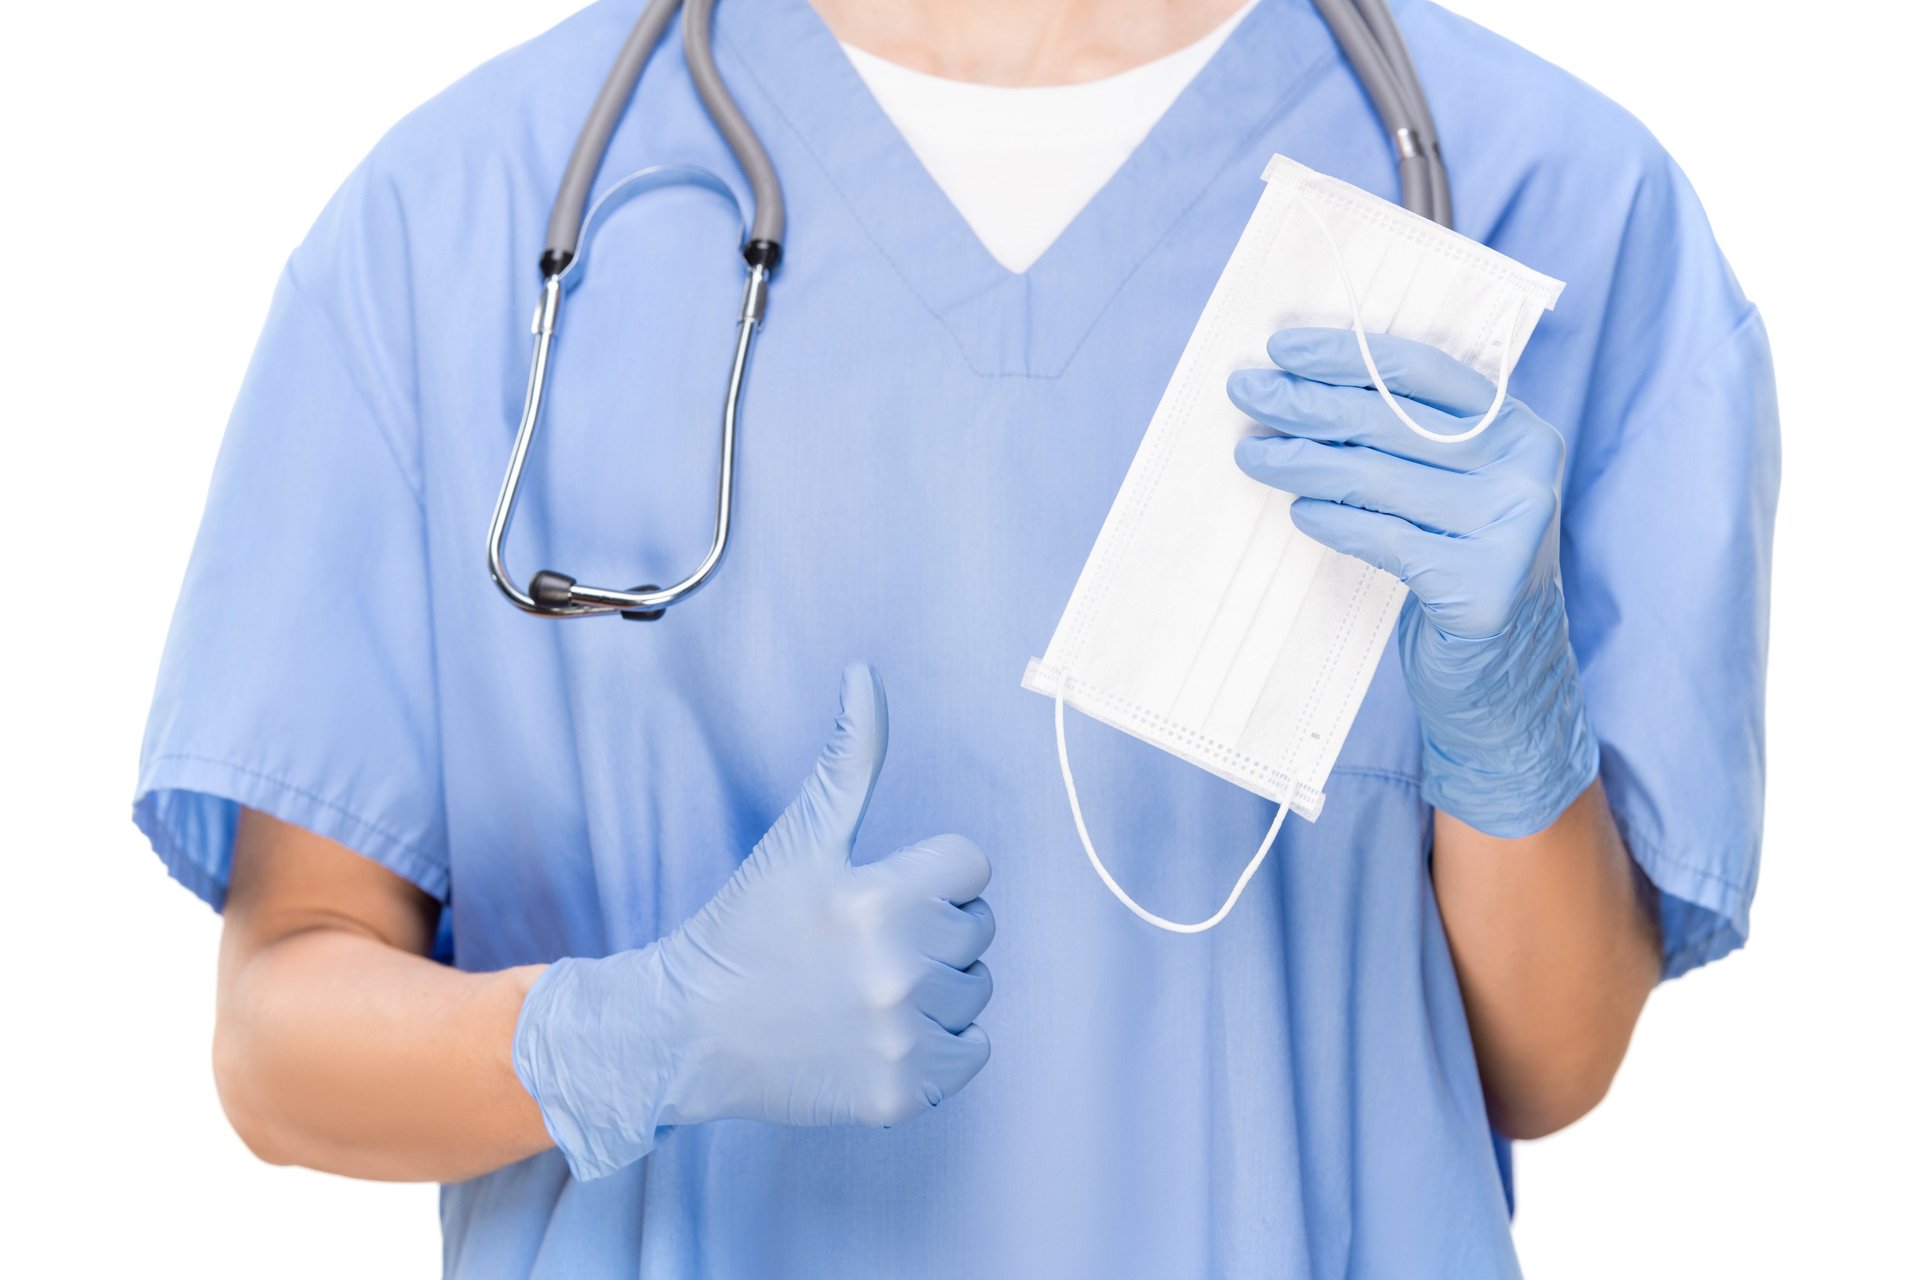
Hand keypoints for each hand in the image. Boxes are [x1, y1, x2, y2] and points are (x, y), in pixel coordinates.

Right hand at [513, 663, 994, 1179]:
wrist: (685, 1035)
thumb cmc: (745, 926)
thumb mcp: (799, 835)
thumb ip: (849, 754)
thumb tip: (865, 672)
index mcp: (882, 896)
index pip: (972, 865)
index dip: (928, 873)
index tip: (878, 892)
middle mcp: (900, 969)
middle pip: (978, 927)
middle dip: (932, 927)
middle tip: (862, 942)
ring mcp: (903, 1037)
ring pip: (976, 989)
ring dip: (937, 986)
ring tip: (865, 987)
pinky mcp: (902, 1093)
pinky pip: (971, 1052)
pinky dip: (938, 1045)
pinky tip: (880, 1033)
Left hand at [1226, 327, 1597, 836]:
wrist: (1507, 674)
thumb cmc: (1459, 565)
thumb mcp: (1451, 491)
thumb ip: (1409, 442)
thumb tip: (1300, 390)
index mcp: (1519, 429)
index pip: (1425, 371)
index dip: (1348, 354)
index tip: (1281, 346)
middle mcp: (1525, 471)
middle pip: (1393, 422)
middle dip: (1308, 402)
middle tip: (1245, 393)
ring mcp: (1511, 531)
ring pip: (1379, 479)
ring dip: (1301, 461)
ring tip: (1250, 454)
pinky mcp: (1482, 588)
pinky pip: (1386, 540)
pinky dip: (1335, 522)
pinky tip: (1298, 510)